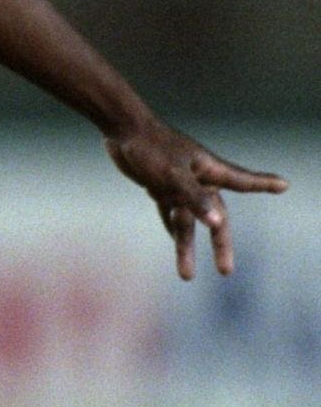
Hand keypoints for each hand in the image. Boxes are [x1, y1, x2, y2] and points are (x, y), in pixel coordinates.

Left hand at [105, 122, 286, 279]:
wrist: (123, 130)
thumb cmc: (151, 149)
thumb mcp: (173, 176)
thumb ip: (195, 199)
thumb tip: (218, 222)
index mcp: (209, 171)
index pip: (243, 181)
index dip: (264, 184)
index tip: (284, 185)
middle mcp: (199, 179)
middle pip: (215, 216)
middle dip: (220, 244)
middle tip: (226, 271)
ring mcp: (180, 184)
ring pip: (188, 221)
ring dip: (186, 246)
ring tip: (187, 276)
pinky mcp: (160, 186)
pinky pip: (170, 212)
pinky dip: (172, 226)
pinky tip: (173, 240)